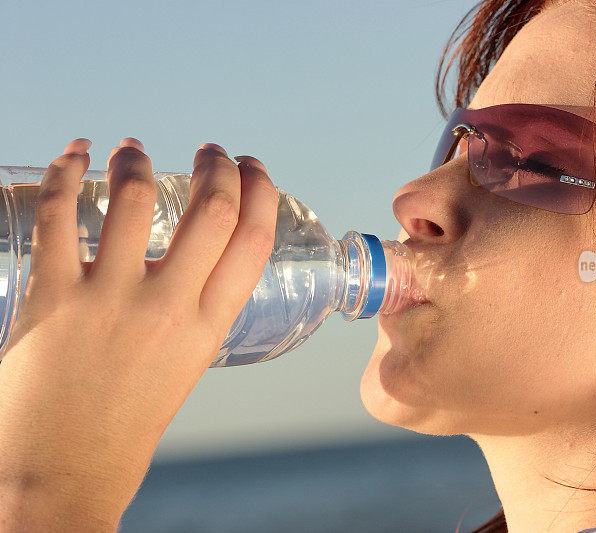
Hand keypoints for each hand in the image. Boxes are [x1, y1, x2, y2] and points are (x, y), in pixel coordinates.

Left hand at [0, 138, 278, 528]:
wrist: (61, 473)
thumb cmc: (123, 425)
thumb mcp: (184, 366)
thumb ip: (193, 313)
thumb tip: (189, 262)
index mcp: (208, 328)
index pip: (254, 241)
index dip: (260, 192)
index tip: (253, 169)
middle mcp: (169, 307)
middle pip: (212, 210)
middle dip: (216, 167)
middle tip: (209, 152)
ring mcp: (110, 299)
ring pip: (136, 199)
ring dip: (137, 161)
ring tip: (132, 150)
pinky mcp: (52, 295)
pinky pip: (58, 213)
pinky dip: (64, 172)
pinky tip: (74, 154)